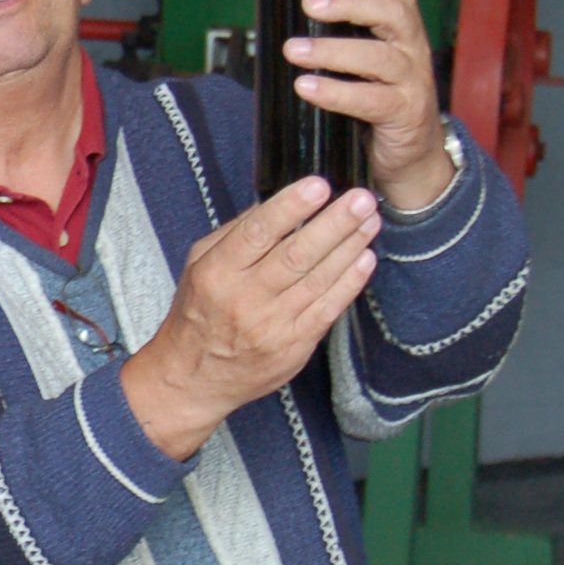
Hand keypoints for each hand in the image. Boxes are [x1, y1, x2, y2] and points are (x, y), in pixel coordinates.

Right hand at [121, 178, 380, 460]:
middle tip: (361, 200)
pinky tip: (365, 260)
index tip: (318, 186)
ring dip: (349, 247)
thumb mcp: (198, 267)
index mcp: (217, 273)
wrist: (194, 378)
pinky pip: (328, 309)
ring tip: (369, 222)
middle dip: (334, 224)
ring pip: (318, 279)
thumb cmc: (198, 315)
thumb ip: (234, 235)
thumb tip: (276, 205)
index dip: (290, 207)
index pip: (257, 233)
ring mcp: (272, 325)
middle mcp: (244, 298)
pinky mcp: (294, 345)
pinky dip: (349, 283)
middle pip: (296, 255)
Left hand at [293, 0, 453, 212]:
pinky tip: (308, 89)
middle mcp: (411, 47)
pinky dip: (338, 93)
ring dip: (332, 50)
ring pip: (378, 56)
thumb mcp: (362, 61)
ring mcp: (412, 80)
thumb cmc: (378, 101)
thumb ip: (338, 35)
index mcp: (400, 27)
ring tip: (293, 50)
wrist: (409, 159)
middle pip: (391, 11)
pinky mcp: (405, 113)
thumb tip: (281, 14)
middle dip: (350, 1)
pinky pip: (373, 100)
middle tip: (309, 2)